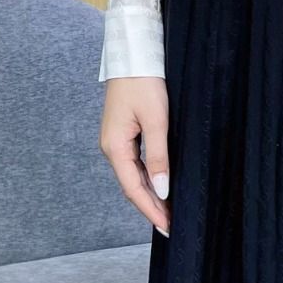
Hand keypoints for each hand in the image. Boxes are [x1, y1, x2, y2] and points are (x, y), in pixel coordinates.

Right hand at [100, 76, 171, 234]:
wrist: (133, 56)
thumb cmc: (144, 83)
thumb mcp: (156, 120)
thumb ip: (159, 157)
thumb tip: (162, 190)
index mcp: (115, 147)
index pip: (134, 188)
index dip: (151, 210)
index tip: (167, 227)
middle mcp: (111, 148)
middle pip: (132, 186)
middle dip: (151, 207)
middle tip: (170, 226)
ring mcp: (116, 142)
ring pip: (133, 177)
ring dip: (150, 195)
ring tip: (167, 213)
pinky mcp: (123, 135)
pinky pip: (135, 164)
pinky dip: (147, 179)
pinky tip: (159, 187)